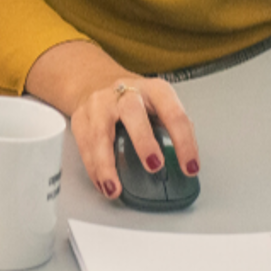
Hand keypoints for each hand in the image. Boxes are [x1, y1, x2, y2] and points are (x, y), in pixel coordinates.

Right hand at [69, 76, 198, 199]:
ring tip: (114, 188)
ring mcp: (100, 104)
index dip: (184, 142)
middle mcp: (125, 92)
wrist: (97, 82)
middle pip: (133, 113)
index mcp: (154, 90)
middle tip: (154, 166)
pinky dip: (93, 170)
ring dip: (107, 164)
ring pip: (100, 133)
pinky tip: (102, 184)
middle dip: (143, 141)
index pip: (174, 114)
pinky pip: (84, 146)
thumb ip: (172, 128)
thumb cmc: (135, 100)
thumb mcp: (160, 104)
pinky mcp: (80, 118)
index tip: (189, 167)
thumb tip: (186, 162)